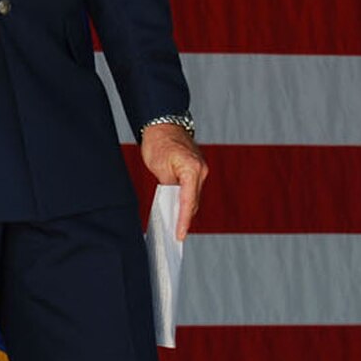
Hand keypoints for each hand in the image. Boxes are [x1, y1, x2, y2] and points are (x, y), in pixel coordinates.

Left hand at [141, 123, 206, 241]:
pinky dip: (186, 200)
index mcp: (192, 169)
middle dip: (185, 219)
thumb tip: (171, 202)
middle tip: (176, 236)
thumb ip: (168, 186)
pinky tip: (179, 210)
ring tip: (177, 227)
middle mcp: (201, 171)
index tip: (179, 234)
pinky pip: (193, 190)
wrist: (164, 123)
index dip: (184, 220)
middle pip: (194, 201)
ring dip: (186, 210)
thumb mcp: (159, 166)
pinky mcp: (197, 169)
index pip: (188, 201)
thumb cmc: (159, 141)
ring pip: (194, 197)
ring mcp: (201, 170)